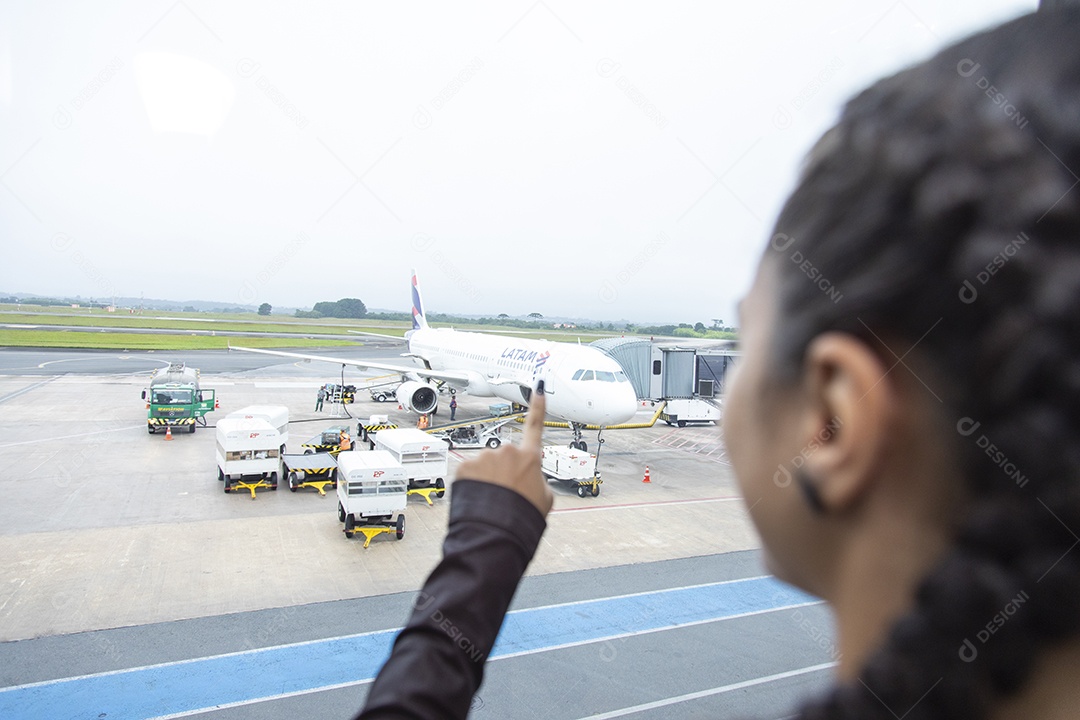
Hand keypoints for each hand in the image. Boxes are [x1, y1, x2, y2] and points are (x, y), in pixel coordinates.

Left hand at [453, 382, 552, 516]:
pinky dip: (473, 484)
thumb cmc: (522, 517)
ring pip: (486, 465)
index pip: (535, 426)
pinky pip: (470, 472)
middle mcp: (508, 452)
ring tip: (492, 500)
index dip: (537, 407)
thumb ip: (539, 480)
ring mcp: (485, 457)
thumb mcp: (545, 499)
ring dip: (488, 479)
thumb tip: (530, 478)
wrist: (495, 531)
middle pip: (505, 457)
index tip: (537, 389)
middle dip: (505, 472)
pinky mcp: (466, 465)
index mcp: (529, 458)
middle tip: (507, 495)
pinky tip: (478, 498)